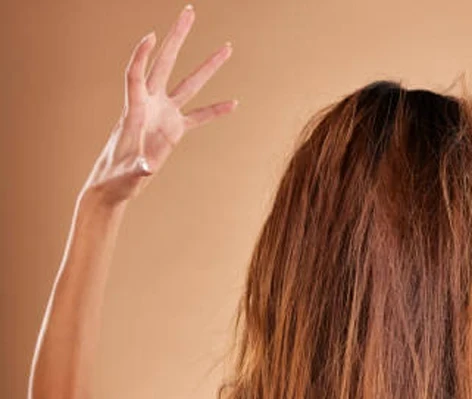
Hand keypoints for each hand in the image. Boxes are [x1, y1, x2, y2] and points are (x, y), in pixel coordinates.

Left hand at [81, 5, 236, 203]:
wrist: (115, 185)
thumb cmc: (116, 178)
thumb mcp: (127, 173)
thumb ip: (138, 168)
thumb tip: (149, 167)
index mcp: (134, 110)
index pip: (136, 74)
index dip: (142, 55)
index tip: (152, 36)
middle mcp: (150, 105)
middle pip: (164, 63)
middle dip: (177, 37)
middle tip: (189, 12)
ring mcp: (164, 115)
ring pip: (188, 84)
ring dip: (207, 66)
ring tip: (227, 48)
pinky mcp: (174, 130)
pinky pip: (199, 116)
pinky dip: (215, 110)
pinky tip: (233, 103)